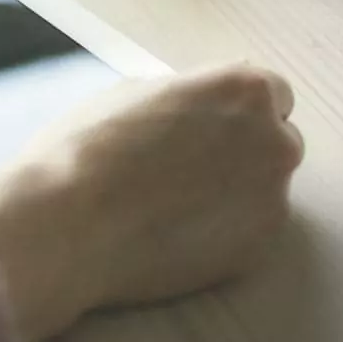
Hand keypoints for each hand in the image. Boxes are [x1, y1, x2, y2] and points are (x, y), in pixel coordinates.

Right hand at [0, 64, 303, 341]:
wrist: (67, 223)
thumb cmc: (87, 149)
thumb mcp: (133, 92)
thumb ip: (186, 95)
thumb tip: (199, 107)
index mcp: (243, 90)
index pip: (271, 93)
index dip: (234, 109)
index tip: (207, 124)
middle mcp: (272, 142)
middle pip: (275, 141)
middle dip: (242, 150)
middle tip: (186, 165)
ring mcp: (270, 200)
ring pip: (262, 190)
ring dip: (231, 192)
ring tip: (170, 203)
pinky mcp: (255, 250)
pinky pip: (246, 232)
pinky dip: (219, 231)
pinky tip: (171, 230)